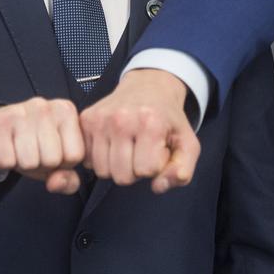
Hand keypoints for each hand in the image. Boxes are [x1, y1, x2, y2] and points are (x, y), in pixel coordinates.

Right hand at [0, 97, 83, 194]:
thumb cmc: (33, 144)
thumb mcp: (57, 160)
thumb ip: (69, 179)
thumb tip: (56, 183)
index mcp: (66, 111)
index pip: (75, 155)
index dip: (62, 163)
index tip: (51, 152)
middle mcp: (45, 106)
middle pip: (52, 160)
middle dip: (41, 165)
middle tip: (33, 152)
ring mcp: (20, 112)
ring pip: (29, 162)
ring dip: (23, 165)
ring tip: (20, 150)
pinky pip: (6, 161)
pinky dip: (5, 163)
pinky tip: (6, 148)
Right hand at [79, 69, 199, 193]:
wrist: (148, 86)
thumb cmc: (167, 119)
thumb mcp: (187, 143)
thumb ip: (182, 170)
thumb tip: (158, 187)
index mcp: (150, 123)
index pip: (146, 171)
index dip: (154, 166)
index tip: (157, 149)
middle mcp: (122, 119)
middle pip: (122, 176)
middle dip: (134, 170)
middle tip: (141, 150)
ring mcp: (100, 119)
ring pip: (102, 171)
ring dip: (116, 166)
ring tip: (127, 147)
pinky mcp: (86, 119)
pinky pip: (88, 160)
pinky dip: (100, 157)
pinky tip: (112, 144)